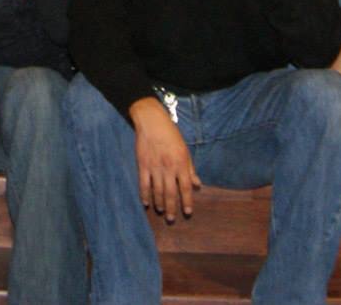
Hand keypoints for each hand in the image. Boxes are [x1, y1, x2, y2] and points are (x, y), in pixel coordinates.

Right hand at [131, 101, 200, 219]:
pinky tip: (146, 203)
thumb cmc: (171, 134)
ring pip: (157, 191)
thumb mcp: (185, 150)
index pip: (185, 187)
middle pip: (170, 192)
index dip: (187, 201)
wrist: (152, 122)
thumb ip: (191, 168)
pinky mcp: (143, 165)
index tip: (188, 212)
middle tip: (172, 219)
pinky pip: (144, 184)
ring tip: (161, 212)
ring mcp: (155, 167)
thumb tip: (197, 184)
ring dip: (159, 203)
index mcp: (181, 163)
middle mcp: (168, 168)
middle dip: (172, 207)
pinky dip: (145, 195)